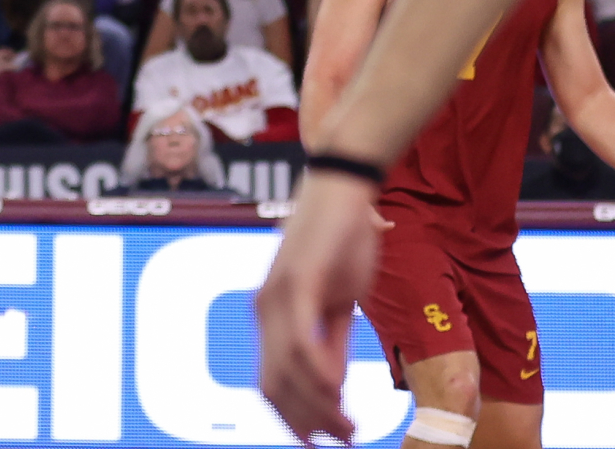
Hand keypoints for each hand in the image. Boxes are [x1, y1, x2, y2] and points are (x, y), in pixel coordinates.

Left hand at [255, 169, 380, 446]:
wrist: (344, 191)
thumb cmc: (341, 244)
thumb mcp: (338, 306)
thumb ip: (332, 346)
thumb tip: (332, 390)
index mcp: (269, 316)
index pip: (271, 384)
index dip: (295, 418)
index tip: (325, 440)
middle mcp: (264, 309)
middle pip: (276, 386)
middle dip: (309, 422)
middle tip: (344, 441)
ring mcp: (277, 294)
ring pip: (289, 370)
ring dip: (320, 407)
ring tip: (350, 428)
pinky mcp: (298, 281)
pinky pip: (300, 338)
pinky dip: (316, 372)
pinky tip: (336, 393)